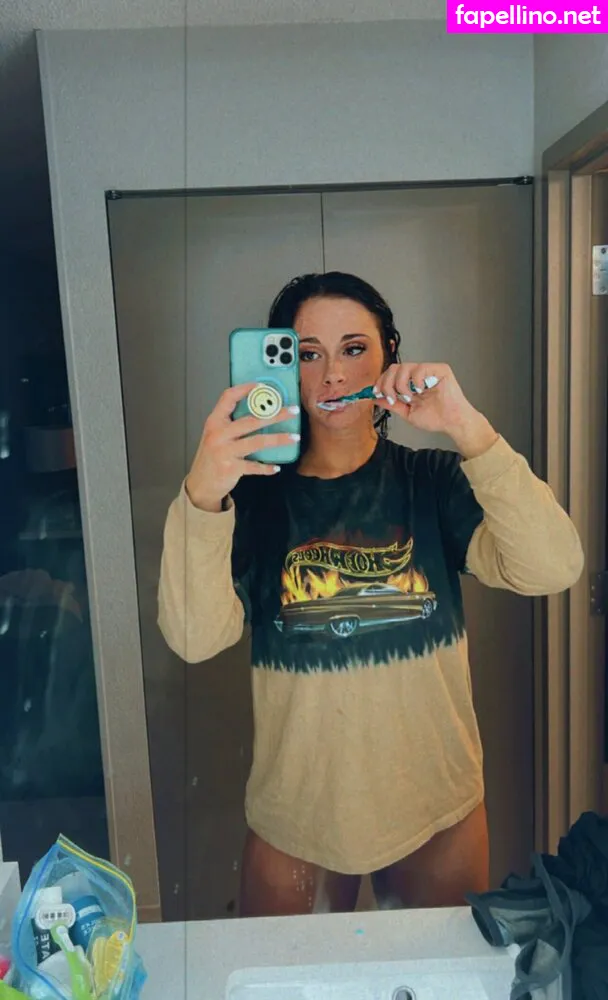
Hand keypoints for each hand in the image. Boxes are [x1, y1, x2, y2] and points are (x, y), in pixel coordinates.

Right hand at [185, 383, 299, 511]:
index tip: (262, 386)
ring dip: (278, 439)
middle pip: (251, 420)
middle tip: (293, 410)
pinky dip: (266, 467)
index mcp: (215, 422)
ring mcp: (225, 451)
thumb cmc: (211, 458)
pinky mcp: (231, 468)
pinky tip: (276, 467)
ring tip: (294, 437)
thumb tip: (259, 411)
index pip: (228, 397)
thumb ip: (230, 423)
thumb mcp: (215, 435)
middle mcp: (219, 434)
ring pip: (257, 441)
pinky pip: (254, 466)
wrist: (200, 484)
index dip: (245, 389)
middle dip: (275, 414)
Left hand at [374, 363, 498, 458]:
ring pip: (404, 367)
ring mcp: (429, 371)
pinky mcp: (440, 370)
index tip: (376, 393)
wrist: (452, 423)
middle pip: (394, 368)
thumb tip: (376, 398)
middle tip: (392, 397)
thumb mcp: (407, 412)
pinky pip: (420, 368)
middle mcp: (418, 375)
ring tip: (409, 397)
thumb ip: (392, 404)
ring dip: (401, 385)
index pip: (390, 374)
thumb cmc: (436, 418)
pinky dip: (416, 381)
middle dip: (387, 383)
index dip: (381, 382)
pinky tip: (421, 391)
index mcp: (410, 383)